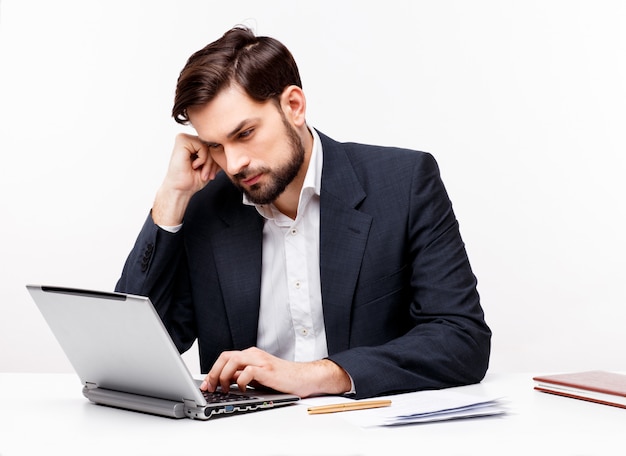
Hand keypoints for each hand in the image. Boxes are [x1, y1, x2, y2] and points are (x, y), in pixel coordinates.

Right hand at [152, 133, 221, 225]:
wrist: (180, 189)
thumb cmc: (192, 180)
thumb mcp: (210, 166)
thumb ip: (217, 157)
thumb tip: (230, 150)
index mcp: (194, 144)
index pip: (213, 146)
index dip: (215, 160)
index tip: (212, 173)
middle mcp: (189, 139)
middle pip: (212, 145)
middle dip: (213, 162)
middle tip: (208, 175)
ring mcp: (184, 138)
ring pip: (208, 146)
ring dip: (208, 163)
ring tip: (202, 172)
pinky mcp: (182, 140)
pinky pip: (202, 146)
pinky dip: (202, 159)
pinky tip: (194, 166)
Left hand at [200, 347, 352, 397]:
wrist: (303, 378)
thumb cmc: (282, 379)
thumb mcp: (258, 378)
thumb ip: (243, 376)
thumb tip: (225, 382)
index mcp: (250, 355)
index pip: (225, 358)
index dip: (213, 371)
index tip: (206, 384)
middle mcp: (254, 355)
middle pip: (225, 357)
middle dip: (213, 372)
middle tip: (209, 387)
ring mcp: (260, 361)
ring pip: (233, 360)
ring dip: (224, 376)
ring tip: (224, 389)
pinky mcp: (267, 370)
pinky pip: (247, 371)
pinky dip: (240, 381)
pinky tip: (242, 389)